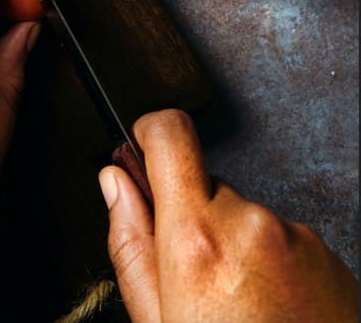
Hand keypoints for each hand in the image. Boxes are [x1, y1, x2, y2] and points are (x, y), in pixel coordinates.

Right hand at [99, 109, 357, 322]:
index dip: (150, 134)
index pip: (170, 135)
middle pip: (206, 186)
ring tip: (239, 308)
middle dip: (195, 219)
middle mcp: (249, 222)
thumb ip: (131, 243)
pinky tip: (269, 310)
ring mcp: (294, 235)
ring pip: (244, 214)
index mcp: (197, 239)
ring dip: (235, 244)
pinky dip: (268, 261)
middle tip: (196, 283)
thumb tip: (114, 182)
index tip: (144, 147)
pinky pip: (280, 236)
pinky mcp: (325, 250)